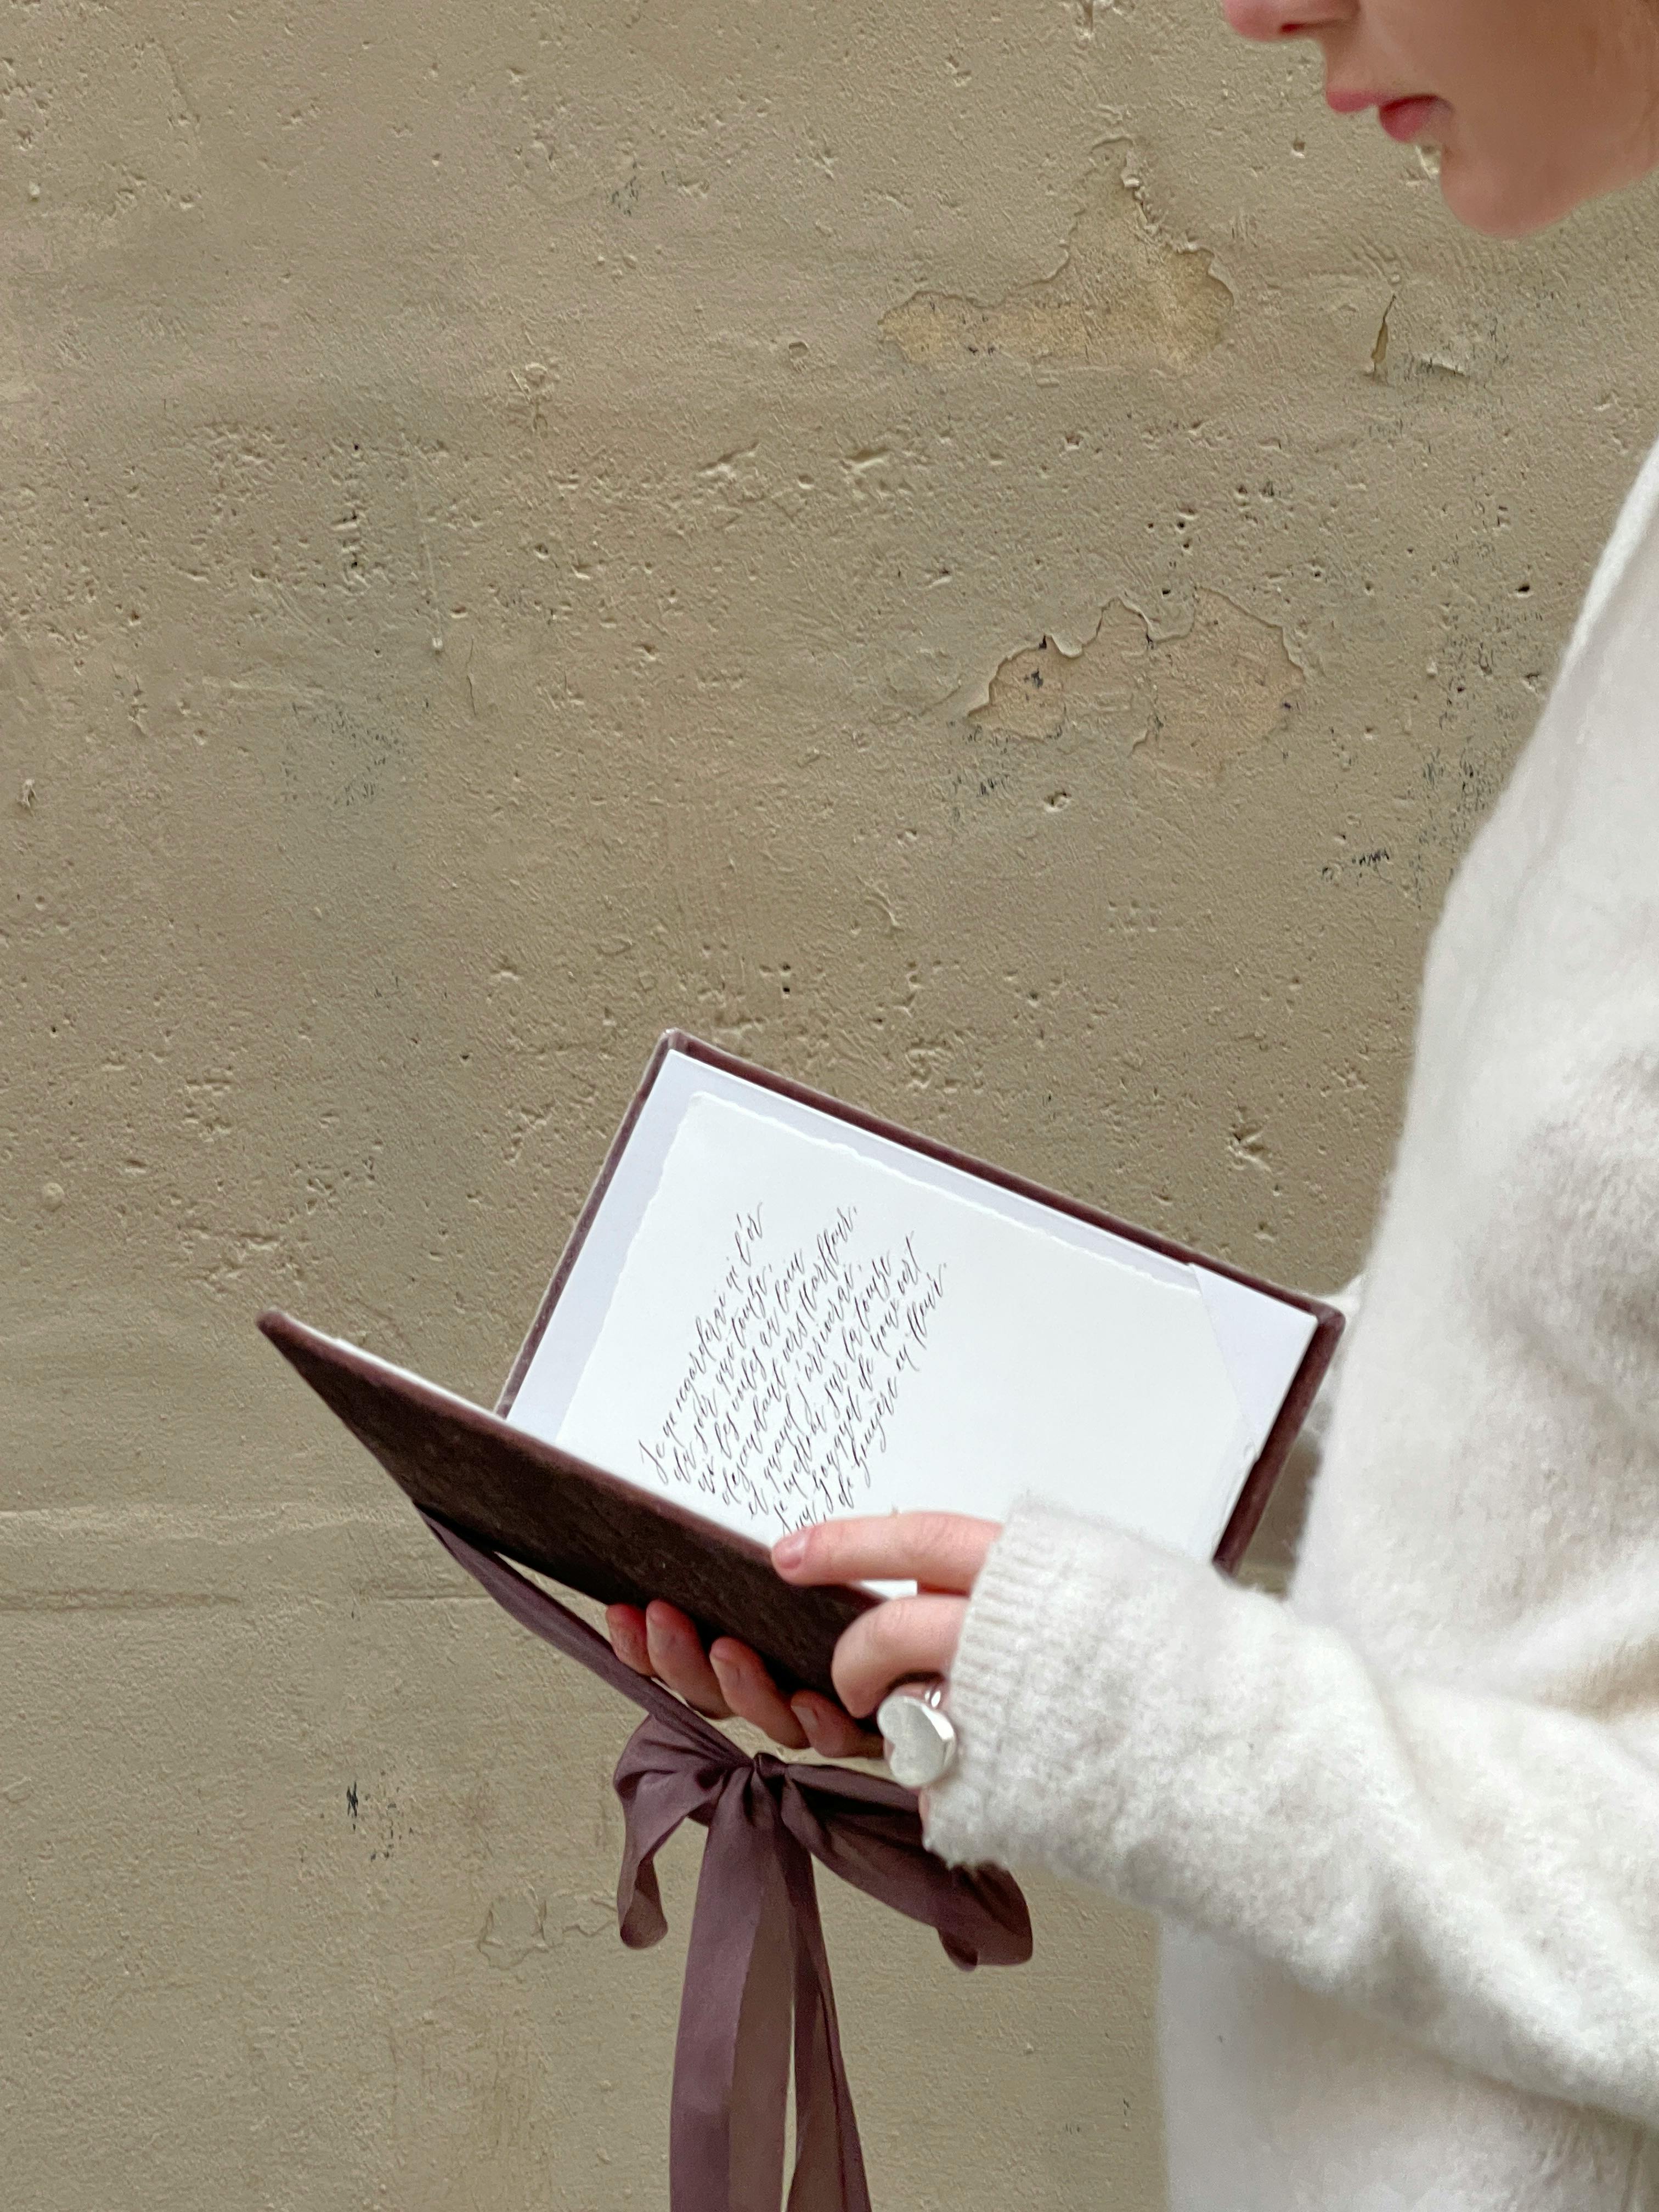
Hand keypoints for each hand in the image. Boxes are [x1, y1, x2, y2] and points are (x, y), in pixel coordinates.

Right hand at [605, 1510, 999, 1755]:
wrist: (1088, 1655)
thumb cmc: (1014, 1596)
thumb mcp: (924, 1549)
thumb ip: (857, 1552)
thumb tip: (784, 1548)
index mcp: (816, 1649)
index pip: (722, 1657)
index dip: (668, 1646)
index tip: (625, 1610)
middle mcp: (833, 1693)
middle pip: (736, 1695)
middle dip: (686, 1661)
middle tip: (660, 1620)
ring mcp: (869, 1726)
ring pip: (782, 1723)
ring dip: (742, 1688)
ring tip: (725, 1645)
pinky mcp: (911, 1751)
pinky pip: (852, 1748)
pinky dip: (822, 1724)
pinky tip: (810, 1700)